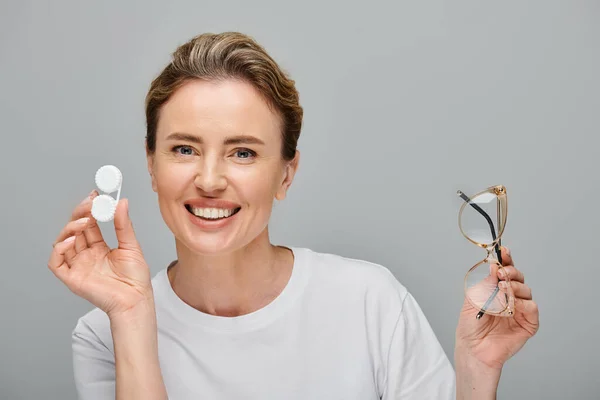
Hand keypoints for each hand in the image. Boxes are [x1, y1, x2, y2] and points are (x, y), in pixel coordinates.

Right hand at [48, 190, 152, 317]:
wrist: (136, 299)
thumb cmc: (135, 278)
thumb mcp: (131, 246)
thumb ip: (123, 225)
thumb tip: (121, 202)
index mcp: (99, 248)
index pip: (89, 224)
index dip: (89, 210)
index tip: (95, 196)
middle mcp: (86, 256)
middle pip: (74, 230)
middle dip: (80, 214)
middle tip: (90, 203)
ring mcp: (77, 266)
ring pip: (63, 242)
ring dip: (71, 228)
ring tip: (85, 221)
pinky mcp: (72, 278)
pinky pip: (56, 262)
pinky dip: (59, 249)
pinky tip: (72, 240)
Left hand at [455, 246, 538, 370]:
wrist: (473, 348)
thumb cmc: (470, 325)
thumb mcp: (473, 299)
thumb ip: (485, 283)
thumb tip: (493, 266)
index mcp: (496, 289)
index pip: (505, 271)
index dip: (506, 260)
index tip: (504, 252)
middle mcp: (510, 297)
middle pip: (518, 277)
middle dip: (511, 271)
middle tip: (502, 273)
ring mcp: (520, 310)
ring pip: (526, 290)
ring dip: (515, 287)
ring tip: (503, 290)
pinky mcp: (528, 323)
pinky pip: (532, 308)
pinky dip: (524, 303)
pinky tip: (514, 304)